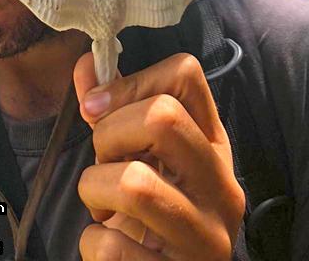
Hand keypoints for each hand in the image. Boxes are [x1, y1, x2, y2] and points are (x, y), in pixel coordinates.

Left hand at [73, 52, 244, 258]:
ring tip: (102, 205)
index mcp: (214, 145)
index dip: (133, 80)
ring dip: (94, 189)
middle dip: (109, 133)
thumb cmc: (150, 214)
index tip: (99, 106)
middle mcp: (222, 186)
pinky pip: (112, 248)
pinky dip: (92, 243)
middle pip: (163, 117)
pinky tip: (109, 245)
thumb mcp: (141, 156)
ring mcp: (206, 237)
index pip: (186, 74)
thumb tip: (86, 65)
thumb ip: (115, 110)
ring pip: (134, 183)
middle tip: (104, 162)